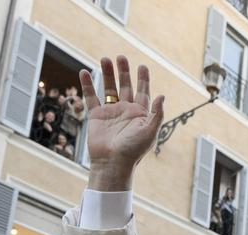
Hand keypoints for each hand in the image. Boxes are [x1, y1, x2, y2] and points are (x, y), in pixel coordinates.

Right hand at [80, 56, 164, 190]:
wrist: (112, 162)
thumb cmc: (133, 150)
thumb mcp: (149, 131)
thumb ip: (156, 114)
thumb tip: (162, 96)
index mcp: (140, 114)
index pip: (143, 92)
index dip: (143, 79)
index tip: (142, 66)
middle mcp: (126, 111)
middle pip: (126, 86)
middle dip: (124, 72)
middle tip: (121, 57)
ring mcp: (111, 112)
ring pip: (109, 88)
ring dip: (107, 74)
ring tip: (105, 59)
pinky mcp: (96, 116)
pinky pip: (91, 97)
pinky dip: (88, 85)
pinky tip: (85, 72)